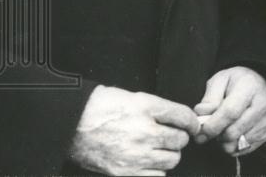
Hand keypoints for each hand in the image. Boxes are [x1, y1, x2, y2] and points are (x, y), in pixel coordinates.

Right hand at [68, 85, 200, 175]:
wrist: (73, 124)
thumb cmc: (102, 107)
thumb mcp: (134, 97)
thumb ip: (159, 108)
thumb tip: (181, 119)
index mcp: (146, 108)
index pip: (184, 116)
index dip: (192, 121)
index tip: (192, 124)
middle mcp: (143, 131)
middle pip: (180, 140)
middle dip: (179, 137)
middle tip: (171, 135)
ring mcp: (135, 154)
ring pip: (172, 160)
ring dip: (169, 154)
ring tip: (159, 148)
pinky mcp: (125, 172)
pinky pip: (157, 176)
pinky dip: (157, 170)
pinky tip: (149, 161)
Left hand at [193, 66, 265, 155]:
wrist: (258, 84)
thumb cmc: (236, 82)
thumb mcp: (219, 80)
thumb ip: (209, 97)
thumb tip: (202, 114)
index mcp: (248, 88)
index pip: (230, 112)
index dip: (213, 125)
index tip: (201, 130)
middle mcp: (261, 106)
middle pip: (233, 132)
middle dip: (215, 134)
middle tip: (210, 126)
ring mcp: (265, 122)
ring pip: (236, 144)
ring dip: (223, 141)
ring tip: (222, 127)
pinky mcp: (265, 134)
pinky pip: (241, 149)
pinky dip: (232, 145)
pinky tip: (232, 131)